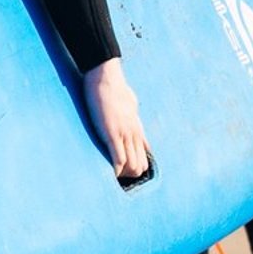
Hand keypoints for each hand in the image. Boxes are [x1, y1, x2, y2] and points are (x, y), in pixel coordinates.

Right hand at [83, 57, 150, 180]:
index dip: (136, 168)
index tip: (124, 172)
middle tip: (115, 175)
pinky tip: (106, 173)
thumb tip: (131, 108)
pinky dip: (114, 171)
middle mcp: (134, 134)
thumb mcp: (130, 103)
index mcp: (138, 129)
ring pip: (132, 166)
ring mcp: (125, 134)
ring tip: (110, 176)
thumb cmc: (115, 88)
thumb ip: (131, 112)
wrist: (106, 77)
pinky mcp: (112, 134)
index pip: (145, 157)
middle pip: (140, 166)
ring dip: (122, 175)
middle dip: (129, 175)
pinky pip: (118, 160)